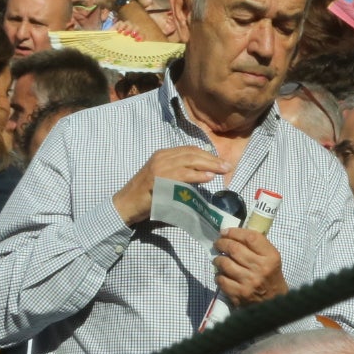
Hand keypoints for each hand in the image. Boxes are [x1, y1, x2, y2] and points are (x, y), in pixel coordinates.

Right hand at [113, 146, 227, 224]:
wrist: (125, 204)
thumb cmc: (145, 194)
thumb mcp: (162, 176)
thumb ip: (178, 172)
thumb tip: (203, 173)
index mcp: (162, 154)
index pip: (190, 150)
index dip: (207, 154)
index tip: (220, 161)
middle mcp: (162, 157)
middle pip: (193, 154)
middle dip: (213, 159)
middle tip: (228, 166)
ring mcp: (160, 167)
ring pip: (190, 161)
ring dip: (210, 165)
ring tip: (223, 170)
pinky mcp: (160, 179)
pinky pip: (183, 175)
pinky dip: (198, 175)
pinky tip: (209, 177)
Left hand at [213, 227, 288, 304]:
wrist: (273, 301)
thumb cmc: (270, 275)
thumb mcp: (270, 257)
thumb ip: (256, 245)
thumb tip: (232, 234)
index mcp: (270, 257)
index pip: (250, 238)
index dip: (234, 232)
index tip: (225, 232)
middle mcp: (260, 268)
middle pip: (234, 249)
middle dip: (222, 243)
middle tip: (218, 243)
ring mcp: (249, 282)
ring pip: (225, 264)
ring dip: (218, 259)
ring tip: (218, 259)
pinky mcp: (240, 294)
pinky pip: (222, 280)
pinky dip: (218, 275)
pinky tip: (222, 274)